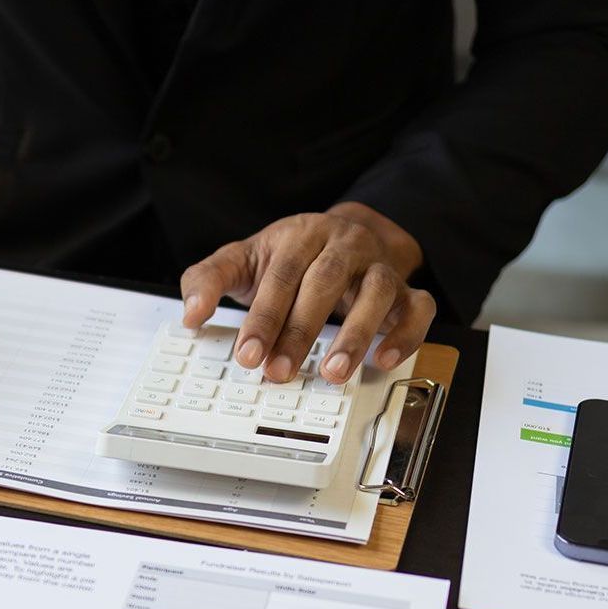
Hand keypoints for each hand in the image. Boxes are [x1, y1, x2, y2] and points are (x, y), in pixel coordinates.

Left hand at [180, 203, 434, 384]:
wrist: (345, 235)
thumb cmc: (289, 258)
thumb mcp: (242, 261)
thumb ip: (208, 281)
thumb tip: (189, 314)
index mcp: (301, 236)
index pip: (281, 276)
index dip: (263, 318)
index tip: (248, 355)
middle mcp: (344, 246)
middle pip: (324, 283)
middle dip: (299, 332)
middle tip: (279, 372)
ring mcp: (378, 267)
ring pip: (376, 293)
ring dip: (354, 335)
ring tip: (332, 373)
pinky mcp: (406, 290)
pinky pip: (417, 308)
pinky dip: (405, 334)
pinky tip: (382, 359)